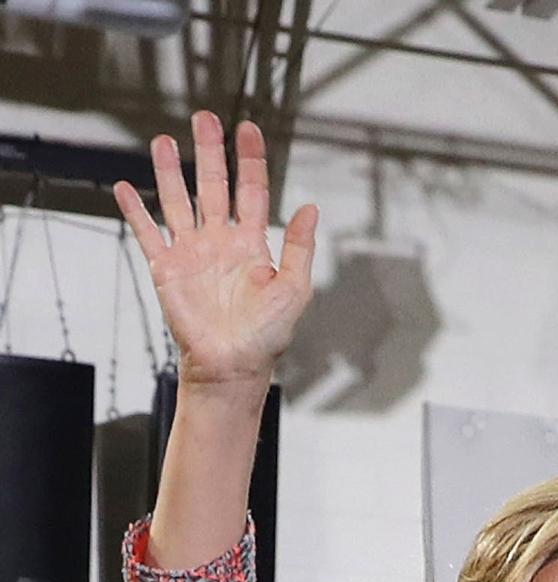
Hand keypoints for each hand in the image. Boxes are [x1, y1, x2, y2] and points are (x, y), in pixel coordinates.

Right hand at [112, 111, 317, 387]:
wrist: (233, 364)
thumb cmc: (267, 335)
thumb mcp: (295, 288)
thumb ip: (301, 247)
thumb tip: (311, 208)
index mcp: (253, 244)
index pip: (252, 191)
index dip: (249, 160)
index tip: (248, 129)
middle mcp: (220, 242)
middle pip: (212, 185)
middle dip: (208, 152)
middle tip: (204, 119)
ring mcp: (191, 252)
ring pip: (177, 200)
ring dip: (169, 171)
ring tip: (162, 140)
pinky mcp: (166, 268)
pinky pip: (147, 233)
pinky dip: (135, 210)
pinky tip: (125, 187)